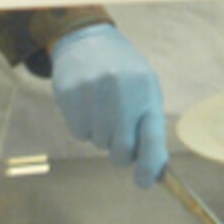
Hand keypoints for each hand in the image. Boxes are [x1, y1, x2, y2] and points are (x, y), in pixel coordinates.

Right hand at [49, 25, 168, 186]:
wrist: (87, 40)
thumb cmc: (123, 71)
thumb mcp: (145, 88)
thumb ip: (150, 125)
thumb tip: (154, 169)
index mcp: (146, 89)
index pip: (152, 137)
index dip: (151, 166)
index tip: (144, 182)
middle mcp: (121, 90)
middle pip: (122, 150)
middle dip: (121, 154)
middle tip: (118, 138)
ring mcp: (93, 92)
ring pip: (99, 143)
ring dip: (102, 135)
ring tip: (103, 108)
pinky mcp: (70, 95)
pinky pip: (79, 133)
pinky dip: (85, 127)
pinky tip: (88, 105)